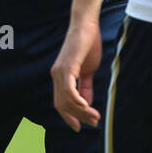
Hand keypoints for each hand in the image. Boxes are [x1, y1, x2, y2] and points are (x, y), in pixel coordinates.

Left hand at [51, 15, 104, 130]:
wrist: (87, 25)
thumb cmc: (88, 45)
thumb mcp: (88, 70)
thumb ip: (85, 86)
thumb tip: (86, 103)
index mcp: (60, 77)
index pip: (60, 103)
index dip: (69, 117)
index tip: (80, 127)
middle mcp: (56, 76)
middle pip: (63, 105)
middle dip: (78, 117)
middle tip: (94, 122)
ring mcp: (60, 72)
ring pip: (67, 101)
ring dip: (82, 112)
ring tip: (95, 117)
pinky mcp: (66, 68)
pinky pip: (69, 91)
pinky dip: (78, 102)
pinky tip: (87, 106)